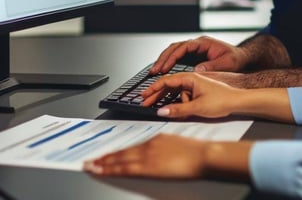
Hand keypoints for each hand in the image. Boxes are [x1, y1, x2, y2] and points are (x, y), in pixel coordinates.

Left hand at [84, 134, 206, 177]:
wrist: (202, 155)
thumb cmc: (195, 152)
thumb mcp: (177, 144)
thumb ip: (164, 148)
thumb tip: (158, 154)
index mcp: (157, 139)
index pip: (131, 147)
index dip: (117, 152)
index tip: (105, 156)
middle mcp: (149, 145)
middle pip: (123, 153)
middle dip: (105, 158)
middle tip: (89, 161)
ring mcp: (148, 155)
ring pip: (121, 160)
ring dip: (104, 163)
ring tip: (91, 166)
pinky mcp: (149, 167)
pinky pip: (126, 168)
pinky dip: (112, 169)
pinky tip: (103, 171)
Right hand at [142, 72, 241, 118]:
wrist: (238, 100)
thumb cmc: (222, 100)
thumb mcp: (198, 107)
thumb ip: (178, 110)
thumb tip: (161, 111)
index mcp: (191, 77)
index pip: (167, 80)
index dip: (154, 88)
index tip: (144, 95)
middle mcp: (192, 78)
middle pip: (169, 84)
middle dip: (157, 93)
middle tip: (145, 102)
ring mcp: (195, 84)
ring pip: (176, 91)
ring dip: (167, 99)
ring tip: (157, 107)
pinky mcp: (198, 90)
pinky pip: (183, 94)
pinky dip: (176, 100)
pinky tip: (173, 108)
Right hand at [150, 36, 249, 74]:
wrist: (242, 58)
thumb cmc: (236, 59)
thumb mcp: (226, 63)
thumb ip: (211, 66)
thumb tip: (195, 70)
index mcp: (203, 43)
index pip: (183, 47)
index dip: (172, 57)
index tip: (164, 68)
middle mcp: (197, 44)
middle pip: (175, 47)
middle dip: (163, 59)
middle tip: (153, 71)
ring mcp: (195, 49)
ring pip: (175, 51)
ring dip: (164, 60)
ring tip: (154, 72)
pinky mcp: (194, 56)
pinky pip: (178, 57)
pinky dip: (170, 63)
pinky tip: (164, 71)